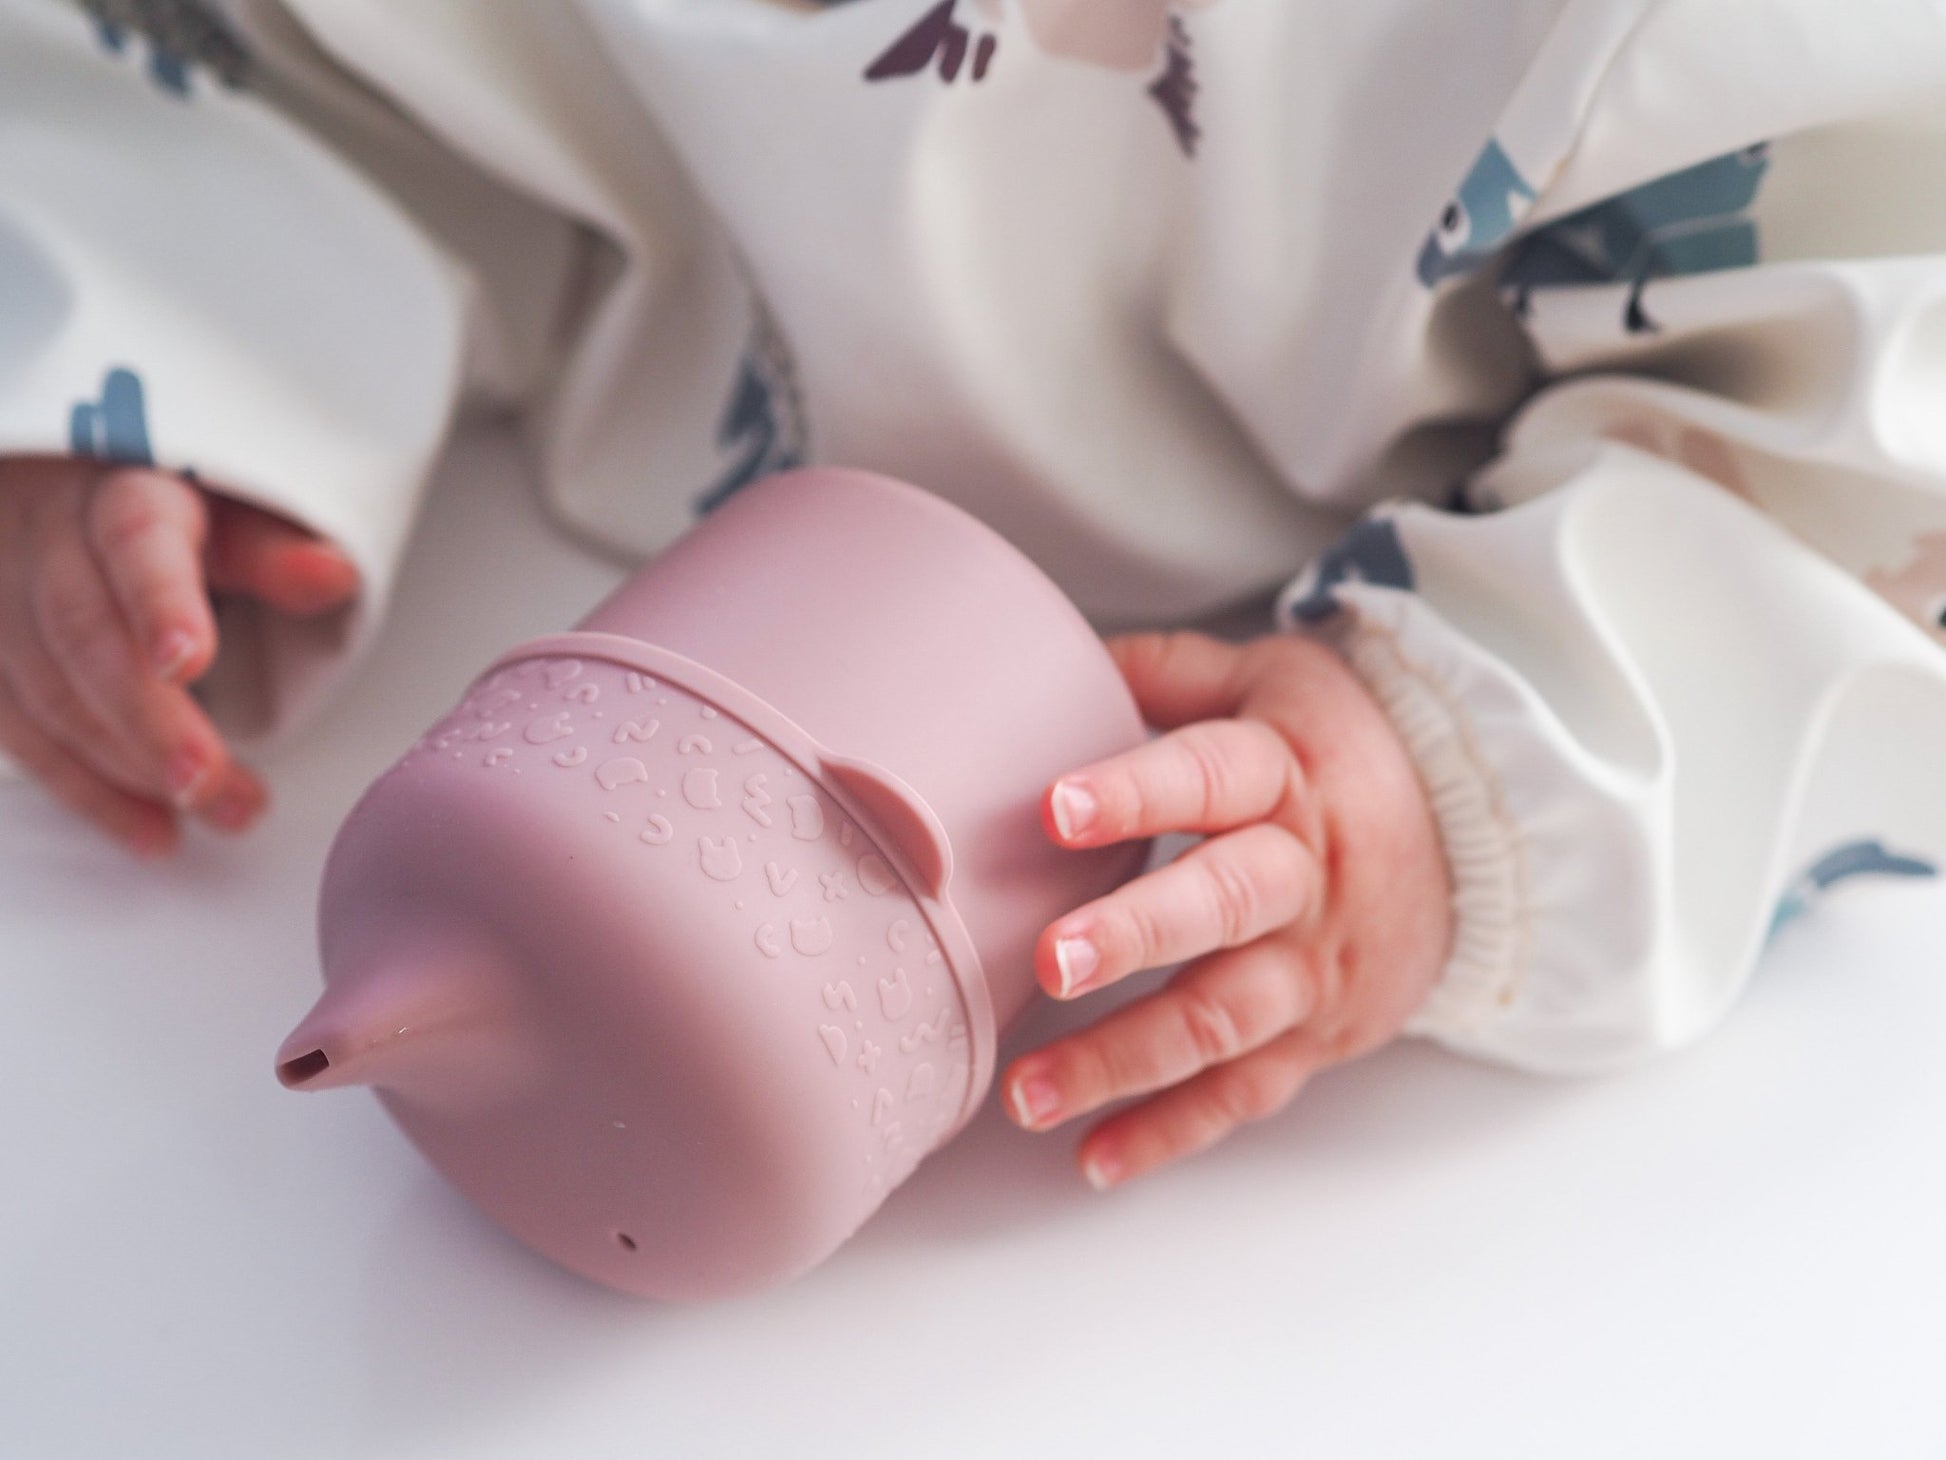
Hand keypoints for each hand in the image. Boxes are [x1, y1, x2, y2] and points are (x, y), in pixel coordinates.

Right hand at [0, 456, 358, 854]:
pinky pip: (22, 736)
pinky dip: (88, 791)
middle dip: (149, 721)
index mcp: (122, 493)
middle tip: (211, 784)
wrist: (60, 495)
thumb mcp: (231, 509)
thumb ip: (274, 551)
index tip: (190, 661)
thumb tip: (334, 575)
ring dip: (131, 769)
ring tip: (218, 810)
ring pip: (47, 694)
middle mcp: (44, 541)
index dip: (161, 603)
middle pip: (84, 634)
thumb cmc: (170, 510)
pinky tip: (152, 831)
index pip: (136, 542)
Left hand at [1001, 630, 1451, 1187]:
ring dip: (1124, 1060)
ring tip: (1030, 1092)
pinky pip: (1246, 1091)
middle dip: (1133, 938)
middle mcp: (1303, 873)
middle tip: (1047, 964)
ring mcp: (1313, 963)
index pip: (1208, 777)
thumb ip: (1162, 672)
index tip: (1055, 808)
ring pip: (1223, 1018)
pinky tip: (1095, 1159)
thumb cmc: (1343, 747)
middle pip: (1221, 906)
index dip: (1134, 792)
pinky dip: (1172, 1132)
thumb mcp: (1271, 680)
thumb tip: (1046, 653)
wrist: (1483, 832)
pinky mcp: (1319, 1032)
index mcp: (1284, 773)